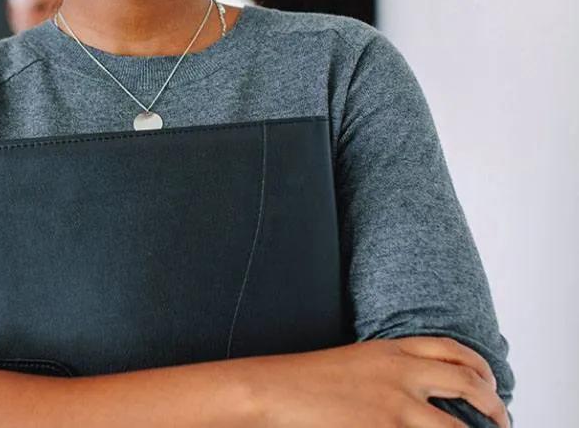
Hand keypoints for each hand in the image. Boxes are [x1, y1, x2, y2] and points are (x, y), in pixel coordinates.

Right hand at [248, 336, 507, 427]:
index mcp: (388, 350)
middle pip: (468, 383)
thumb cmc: (300, 382)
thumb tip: (411, 393)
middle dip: (494, 405)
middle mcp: (400, 373)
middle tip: (501, 421)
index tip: (489, 382)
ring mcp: (395, 407)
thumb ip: (384, 371)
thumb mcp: (350, 364)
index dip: (479, 367)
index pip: (451, 350)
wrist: (269, 391)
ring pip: (459, 427)